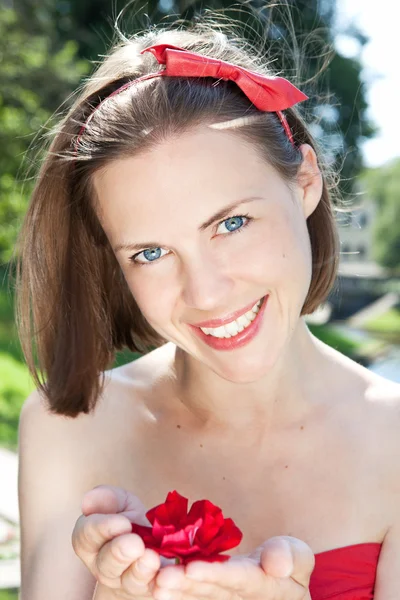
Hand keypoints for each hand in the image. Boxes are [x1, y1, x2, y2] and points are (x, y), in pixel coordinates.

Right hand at [72, 485, 162, 598]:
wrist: (155, 548)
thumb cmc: (132, 522)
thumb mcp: (121, 504)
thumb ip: (107, 499)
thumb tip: (89, 500)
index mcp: (91, 542)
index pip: (86, 536)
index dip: (103, 528)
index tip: (122, 521)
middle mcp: (105, 567)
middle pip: (107, 564)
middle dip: (120, 553)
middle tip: (135, 543)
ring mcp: (129, 582)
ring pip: (131, 580)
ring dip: (142, 570)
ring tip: (152, 558)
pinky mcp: (154, 588)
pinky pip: (160, 588)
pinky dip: (168, 581)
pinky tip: (176, 572)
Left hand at [152, 536, 314, 599]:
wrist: (281, 594)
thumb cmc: (289, 570)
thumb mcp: (300, 560)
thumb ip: (292, 555)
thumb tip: (276, 563)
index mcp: (261, 586)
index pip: (238, 579)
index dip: (214, 574)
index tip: (190, 567)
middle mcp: (238, 598)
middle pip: (210, 592)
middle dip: (186, 585)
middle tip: (161, 577)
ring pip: (197, 597)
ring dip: (176, 592)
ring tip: (155, 583)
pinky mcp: (210, 599)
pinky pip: (192, 598)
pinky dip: (176, 594)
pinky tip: (152, 586)